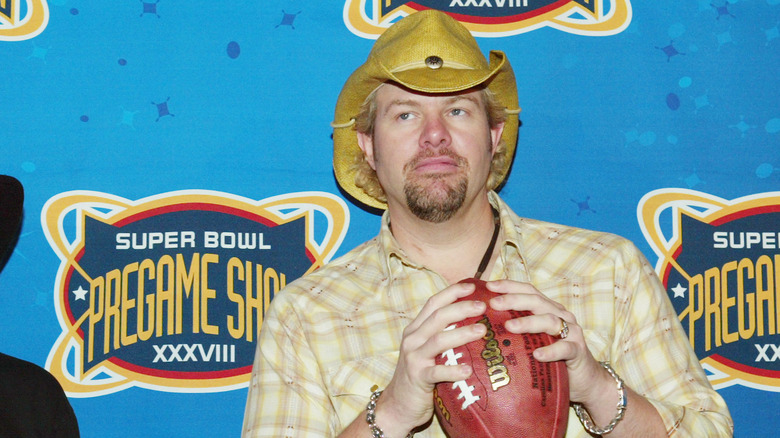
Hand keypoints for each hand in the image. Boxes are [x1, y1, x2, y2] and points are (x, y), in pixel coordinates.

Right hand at [375, 282, 488, 435]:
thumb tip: (473, 323)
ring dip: (462, 333)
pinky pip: (436, 372)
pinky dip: (452, 370)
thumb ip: (441, 336)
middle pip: (438, 317)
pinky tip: (468, 370)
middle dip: (461, 308)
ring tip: (482, 331)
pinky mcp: (418, 378)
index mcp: (415, 330)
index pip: (433, 304)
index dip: (452, 292)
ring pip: (438, 340)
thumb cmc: (419, 376)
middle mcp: (413, 340)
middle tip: (483, 306)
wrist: (396, 406)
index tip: (472, 286)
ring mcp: (414, 358)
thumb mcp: (426, 351)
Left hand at [484, 280, 610, 406]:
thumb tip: (483, 323)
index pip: (529, 291)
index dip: (510, 286)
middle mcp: (560, 316)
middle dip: (514, 300)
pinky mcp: (578, 351)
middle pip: (537, 301)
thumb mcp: (532, 340)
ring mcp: (572, 332)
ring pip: (550, 321)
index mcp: (548, 309)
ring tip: (509, 326)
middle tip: (494, 303)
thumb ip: (516, 329)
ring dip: (528, 322)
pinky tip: (537, 354)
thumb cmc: (552, 358)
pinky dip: (551, 350)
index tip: (489, 285)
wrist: (584, 380)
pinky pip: (565, 348)